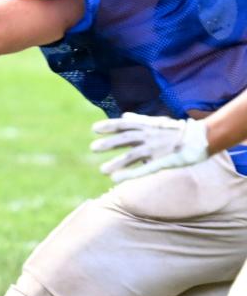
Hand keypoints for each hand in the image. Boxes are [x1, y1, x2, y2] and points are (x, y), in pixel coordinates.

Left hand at [91, 112, 208, 182]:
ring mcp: (156, 148)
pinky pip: (143, 169)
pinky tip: (116, 179)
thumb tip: (124, 115)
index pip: (125, 124)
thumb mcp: (157, 122)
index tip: (95, 129)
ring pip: (132, 155)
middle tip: (93, 147)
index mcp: (148, 126)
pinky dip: (129, 174)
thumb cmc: (178, 130)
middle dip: (109, 143)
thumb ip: (139, 120)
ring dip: (117, 162)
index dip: (110, 126)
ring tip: (102, 170)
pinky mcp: (163, 161)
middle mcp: (149, 136)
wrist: (202, 138)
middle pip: (126, 138)